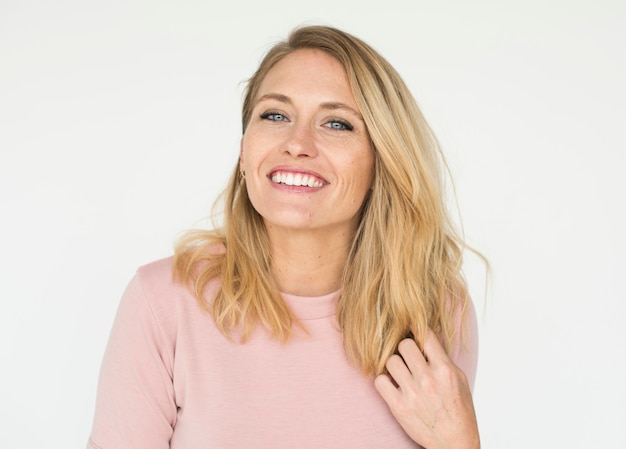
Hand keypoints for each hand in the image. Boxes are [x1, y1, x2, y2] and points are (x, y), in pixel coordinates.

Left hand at [374, 330, 479, 448]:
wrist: (454, 443)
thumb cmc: (459, 411)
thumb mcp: (460, 380)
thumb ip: (443, 359)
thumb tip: (426, 339)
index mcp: (444, 370)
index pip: (425, 335)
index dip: (418, 332)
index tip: (414, 333)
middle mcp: (428, 379)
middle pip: (404, 345)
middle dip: (406, 348)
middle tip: (408, 357)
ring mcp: (412, 393)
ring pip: (390, 361)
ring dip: (395, 365)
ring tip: (401, 373)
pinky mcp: (398, 407)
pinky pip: (379, 381)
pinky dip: (384, 382)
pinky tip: (393, 385)